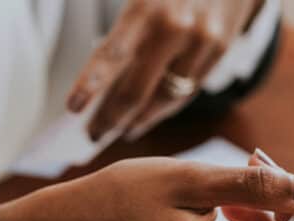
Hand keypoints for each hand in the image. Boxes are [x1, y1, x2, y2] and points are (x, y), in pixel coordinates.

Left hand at [66, 0, 261, 140]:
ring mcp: (200, 41)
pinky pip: (187, 90)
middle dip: (111, 118)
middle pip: (136, 90)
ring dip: (139, 120)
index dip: (90, 85)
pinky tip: (149, 115)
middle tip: (92, 135)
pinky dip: (165, 107)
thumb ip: (126, 34)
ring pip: (164, 98)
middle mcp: (174, 27)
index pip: (111, 55)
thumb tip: (105, 82)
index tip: (73, 107)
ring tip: (121, 130)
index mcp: (144, 8)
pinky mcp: (220, 49)